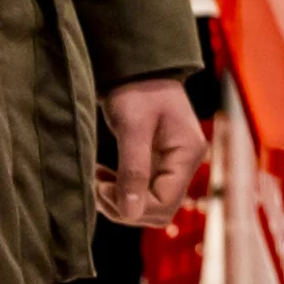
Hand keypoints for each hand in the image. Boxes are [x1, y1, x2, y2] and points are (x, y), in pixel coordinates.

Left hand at [101, 76, 207, 226]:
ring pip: (150, 205)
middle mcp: (185, 164)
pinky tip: (104, 177)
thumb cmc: (137, 90)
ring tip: (97, 180)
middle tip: (97, 185)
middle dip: (124, 207)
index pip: (164, 203)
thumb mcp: (131, 127)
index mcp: (186, 154)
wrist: (138, 69)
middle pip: (159, 210)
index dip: (132, 206)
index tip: (102, 187)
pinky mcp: (159, 164)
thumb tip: (130, 214)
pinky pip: (144, 191)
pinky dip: (122, 191)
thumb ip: (132, 171)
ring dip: (120, 201)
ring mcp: (174, 165)